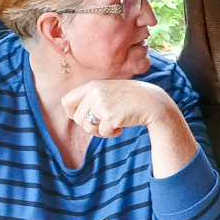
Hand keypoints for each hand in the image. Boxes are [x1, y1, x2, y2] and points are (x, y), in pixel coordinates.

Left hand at [62, 79, 197, 176]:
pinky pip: (102, 132)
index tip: (84, 117)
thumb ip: (93, 98)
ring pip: (87, 127)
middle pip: (76, 118)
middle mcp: (94, 93)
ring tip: (113, 126)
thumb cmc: (132, 98)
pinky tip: (121, 127)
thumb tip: (73, 114)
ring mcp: (101, 105)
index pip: (67, 100)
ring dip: (99, 131)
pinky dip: (111, 134)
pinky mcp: (109, 117)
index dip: (72, 112)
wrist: (153, 102)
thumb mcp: (110, 91)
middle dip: (89, 125)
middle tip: (103, 124)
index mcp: (93, 85)